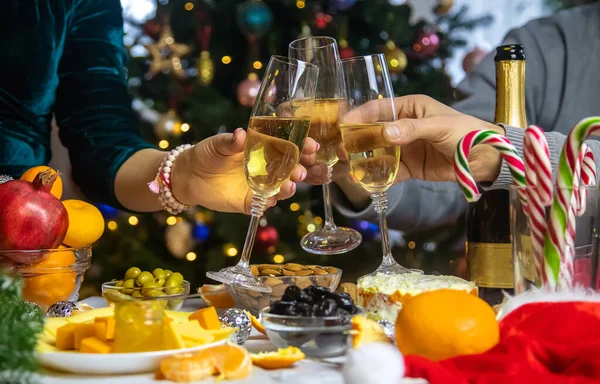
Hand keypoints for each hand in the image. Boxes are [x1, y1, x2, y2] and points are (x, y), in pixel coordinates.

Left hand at [171, 128, 317, 213]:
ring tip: (291, 185)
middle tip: (302, 170)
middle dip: (300, 169)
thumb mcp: (218, 144)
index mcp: (264, 149)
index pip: (289, 146)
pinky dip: (269, 202)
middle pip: (290, 169)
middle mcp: (266, 167)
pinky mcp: (250, 202)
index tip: (311, 145)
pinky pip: (264, 204)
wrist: (188, 176)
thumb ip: (230, 142)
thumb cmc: (207, 153)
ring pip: (281, 188)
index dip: (302, 146)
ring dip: (289, 187)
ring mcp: (260, 185)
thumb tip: (240, 134)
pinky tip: (271, 200)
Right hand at [349, 94, 504, 183]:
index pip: (378, 109)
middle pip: (372, 132)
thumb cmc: (466, 132)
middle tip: (340, 150)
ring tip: (348, 168)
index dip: (359, 116)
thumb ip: (412, 129)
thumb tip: (385, 134)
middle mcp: (402, 126)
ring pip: (377, 153)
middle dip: (355, 141)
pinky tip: (366, 182)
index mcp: (409, 108)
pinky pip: (389, 172)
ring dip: (363, 160)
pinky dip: (378, 177)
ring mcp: (404, 148)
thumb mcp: (439, 126)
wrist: (486, 159)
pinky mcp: (409, 168)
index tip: (342, 125)